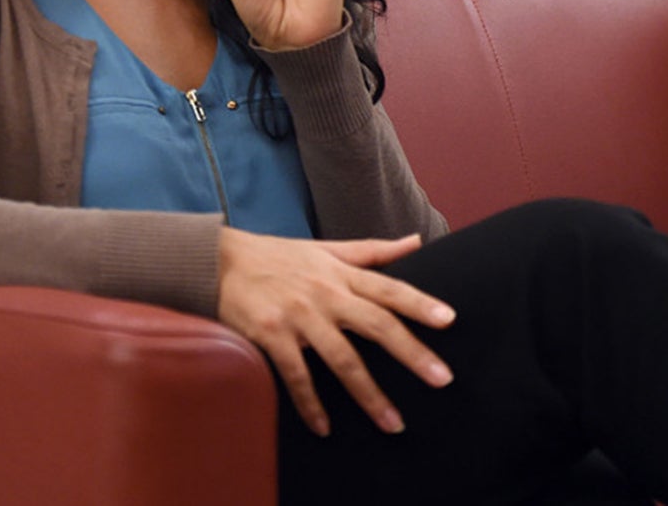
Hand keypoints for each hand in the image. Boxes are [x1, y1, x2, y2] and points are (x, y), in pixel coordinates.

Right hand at [215, 228, 456, 435]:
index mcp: (342, 275)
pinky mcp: (271, 336)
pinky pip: (297, 376)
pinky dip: (311, 404)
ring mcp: (299, 316)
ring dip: (369, 394)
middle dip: (411, 353)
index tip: (449, 320)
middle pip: (377, 325)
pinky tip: (324, 427)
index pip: (389, 288)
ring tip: (393, 421)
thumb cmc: (278, 257)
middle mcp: (325, 294)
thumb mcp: (327, 248)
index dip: (420, 303)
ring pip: (343, 359)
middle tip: (442, 378)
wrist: (218, 262)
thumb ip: (373, 251)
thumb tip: (415, 240)